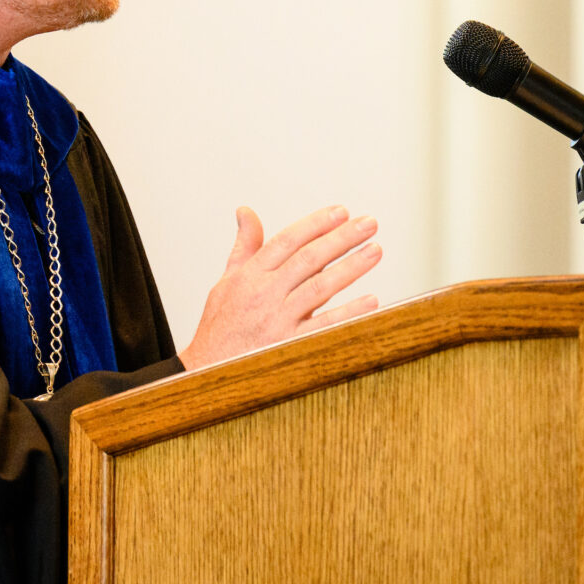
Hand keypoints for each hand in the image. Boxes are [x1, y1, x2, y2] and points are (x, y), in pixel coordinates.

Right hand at [178, 205, 380, 371]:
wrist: (207, 371)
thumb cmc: (221, 326)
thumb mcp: (226, 280)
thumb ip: (244, 246)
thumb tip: (246, 212)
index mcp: (250, 275)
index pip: (287, 241)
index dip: (315, 224)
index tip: (341, 212)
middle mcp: (265, 294)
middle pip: (308, 259)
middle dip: (341, 238)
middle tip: (369, 224)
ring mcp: (278, 320)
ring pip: (320, 287)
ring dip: (351, 267)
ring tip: (375, 250)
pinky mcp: (290, 345)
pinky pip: (324, 327)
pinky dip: (349, 313)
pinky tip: (371, 301)